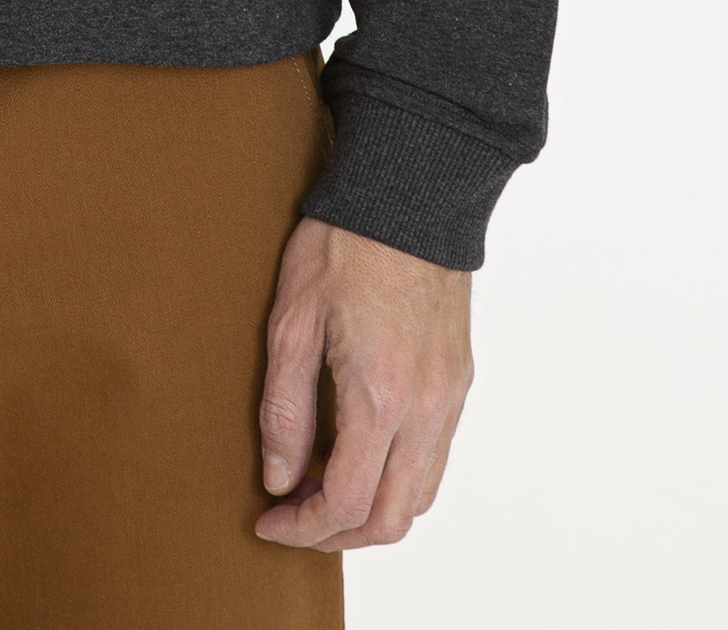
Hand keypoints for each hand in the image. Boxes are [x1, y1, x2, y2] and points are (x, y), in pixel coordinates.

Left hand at [254, 217, 472, 550]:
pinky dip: (399, 479)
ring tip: (321, 488)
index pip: (345, 504)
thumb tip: (278, 477)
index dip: (302, 528)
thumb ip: (284, 407)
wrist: (409, 192)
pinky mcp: (459, 381)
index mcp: (381, 398)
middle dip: (337, 535)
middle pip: (391, 519)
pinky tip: (360, 452)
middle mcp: (426, 410)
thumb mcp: (292, 320)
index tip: (268, 521)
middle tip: (292, 518)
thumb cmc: (344, 245)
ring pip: (421, 497)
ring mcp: (450, 398)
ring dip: (372, 512)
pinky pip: (436, 459)